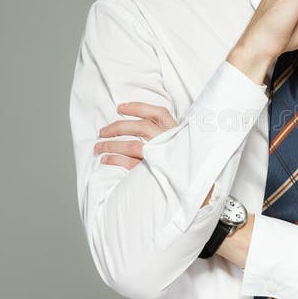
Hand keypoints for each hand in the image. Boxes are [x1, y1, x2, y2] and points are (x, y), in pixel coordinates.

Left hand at [94, 102, 215, 207]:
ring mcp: (162, 158)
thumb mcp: (181, 144)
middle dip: (118, 127)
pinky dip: (115, 160)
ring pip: (133, 145)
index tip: (120, 107)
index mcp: (177, 133)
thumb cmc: (186, 165)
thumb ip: (166, 135)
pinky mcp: (154, 173)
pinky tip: (105, 159)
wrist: (198, 191)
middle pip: (141, 127)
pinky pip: (130, 164)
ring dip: (112, 144)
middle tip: (102, 131)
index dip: (138, 108)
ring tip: (98, 146)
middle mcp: (170, 143)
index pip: (158, 113)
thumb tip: (140, 125)